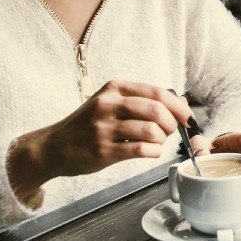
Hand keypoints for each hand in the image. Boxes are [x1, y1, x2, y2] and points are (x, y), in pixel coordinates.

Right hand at [8, 80, 193, 203]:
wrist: (53, 146)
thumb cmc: (87, 124)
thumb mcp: (111, 102)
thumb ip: (143, 100)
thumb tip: (181, 102)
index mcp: (114, 88)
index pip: (157, 92)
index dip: (178, 106)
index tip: (187, 117)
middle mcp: (108, 104)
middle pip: (157, 111)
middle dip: (171, 124)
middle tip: (170, 132)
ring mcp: (103, 127)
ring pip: (151, 131)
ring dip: (161, 140)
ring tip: (155, 143)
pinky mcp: (102, 150)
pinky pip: (140, 150)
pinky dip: (153, 152)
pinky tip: (149, 152)